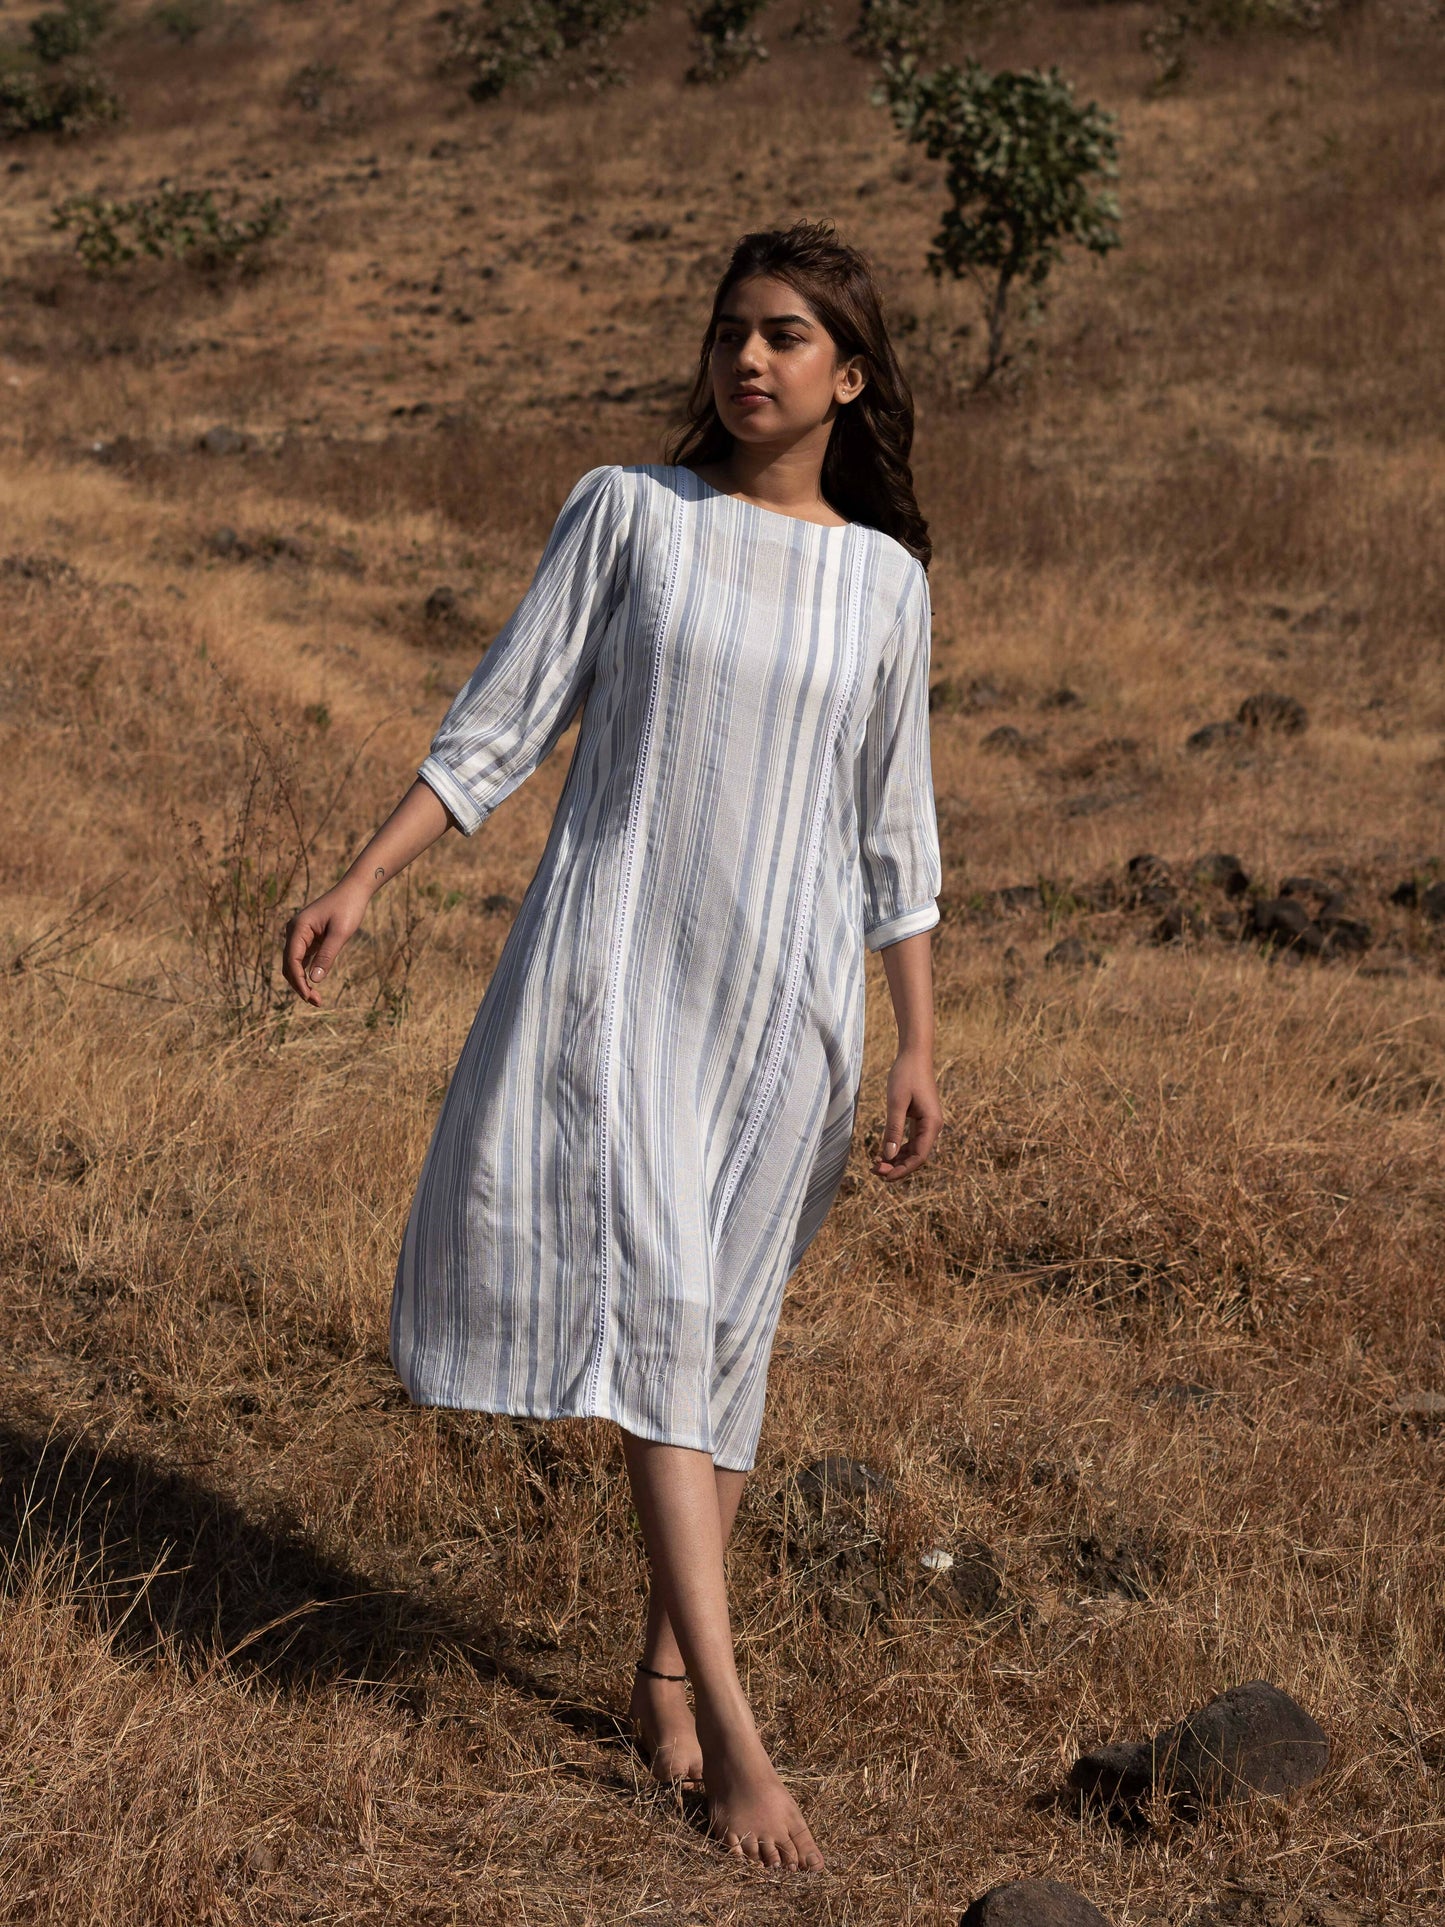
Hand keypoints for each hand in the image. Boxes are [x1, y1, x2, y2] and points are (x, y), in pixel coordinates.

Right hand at [282, 879, 369, 1006]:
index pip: (291, 961)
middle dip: (299, 985)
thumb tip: (314, 980)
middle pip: (289, 965)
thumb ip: (327, 956)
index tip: (309, 997)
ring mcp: (299, 935)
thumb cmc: (348, 908)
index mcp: (298, 928)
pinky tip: (314, 985)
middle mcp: (294, 931)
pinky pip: (302, 959)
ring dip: (302, 981)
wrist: (354, 890)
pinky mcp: (308, 938)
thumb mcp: (340, 934)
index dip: (298, 982)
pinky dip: (306, 973)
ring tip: (316, 999)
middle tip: (316, 1002)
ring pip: (294, 964)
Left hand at [872, 1048, 941, 1178]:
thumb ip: (893, 1130)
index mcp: (932, 1124)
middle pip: (916, 1156)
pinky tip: (882, 1152)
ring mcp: (927, 1123)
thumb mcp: (896, 1103)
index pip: (919, 1156)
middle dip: (896, 1166)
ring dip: (895, 1159)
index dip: (902, 1170)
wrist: (914, 1055)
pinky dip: (897, 1148)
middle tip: (873, 1169)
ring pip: (913, 1150)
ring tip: (875, 1163)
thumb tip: (888, 1156)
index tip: (884, 1176)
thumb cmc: (906, 1075)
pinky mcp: (920, 1118)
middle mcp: (933, 1126)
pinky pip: (910, 1140)